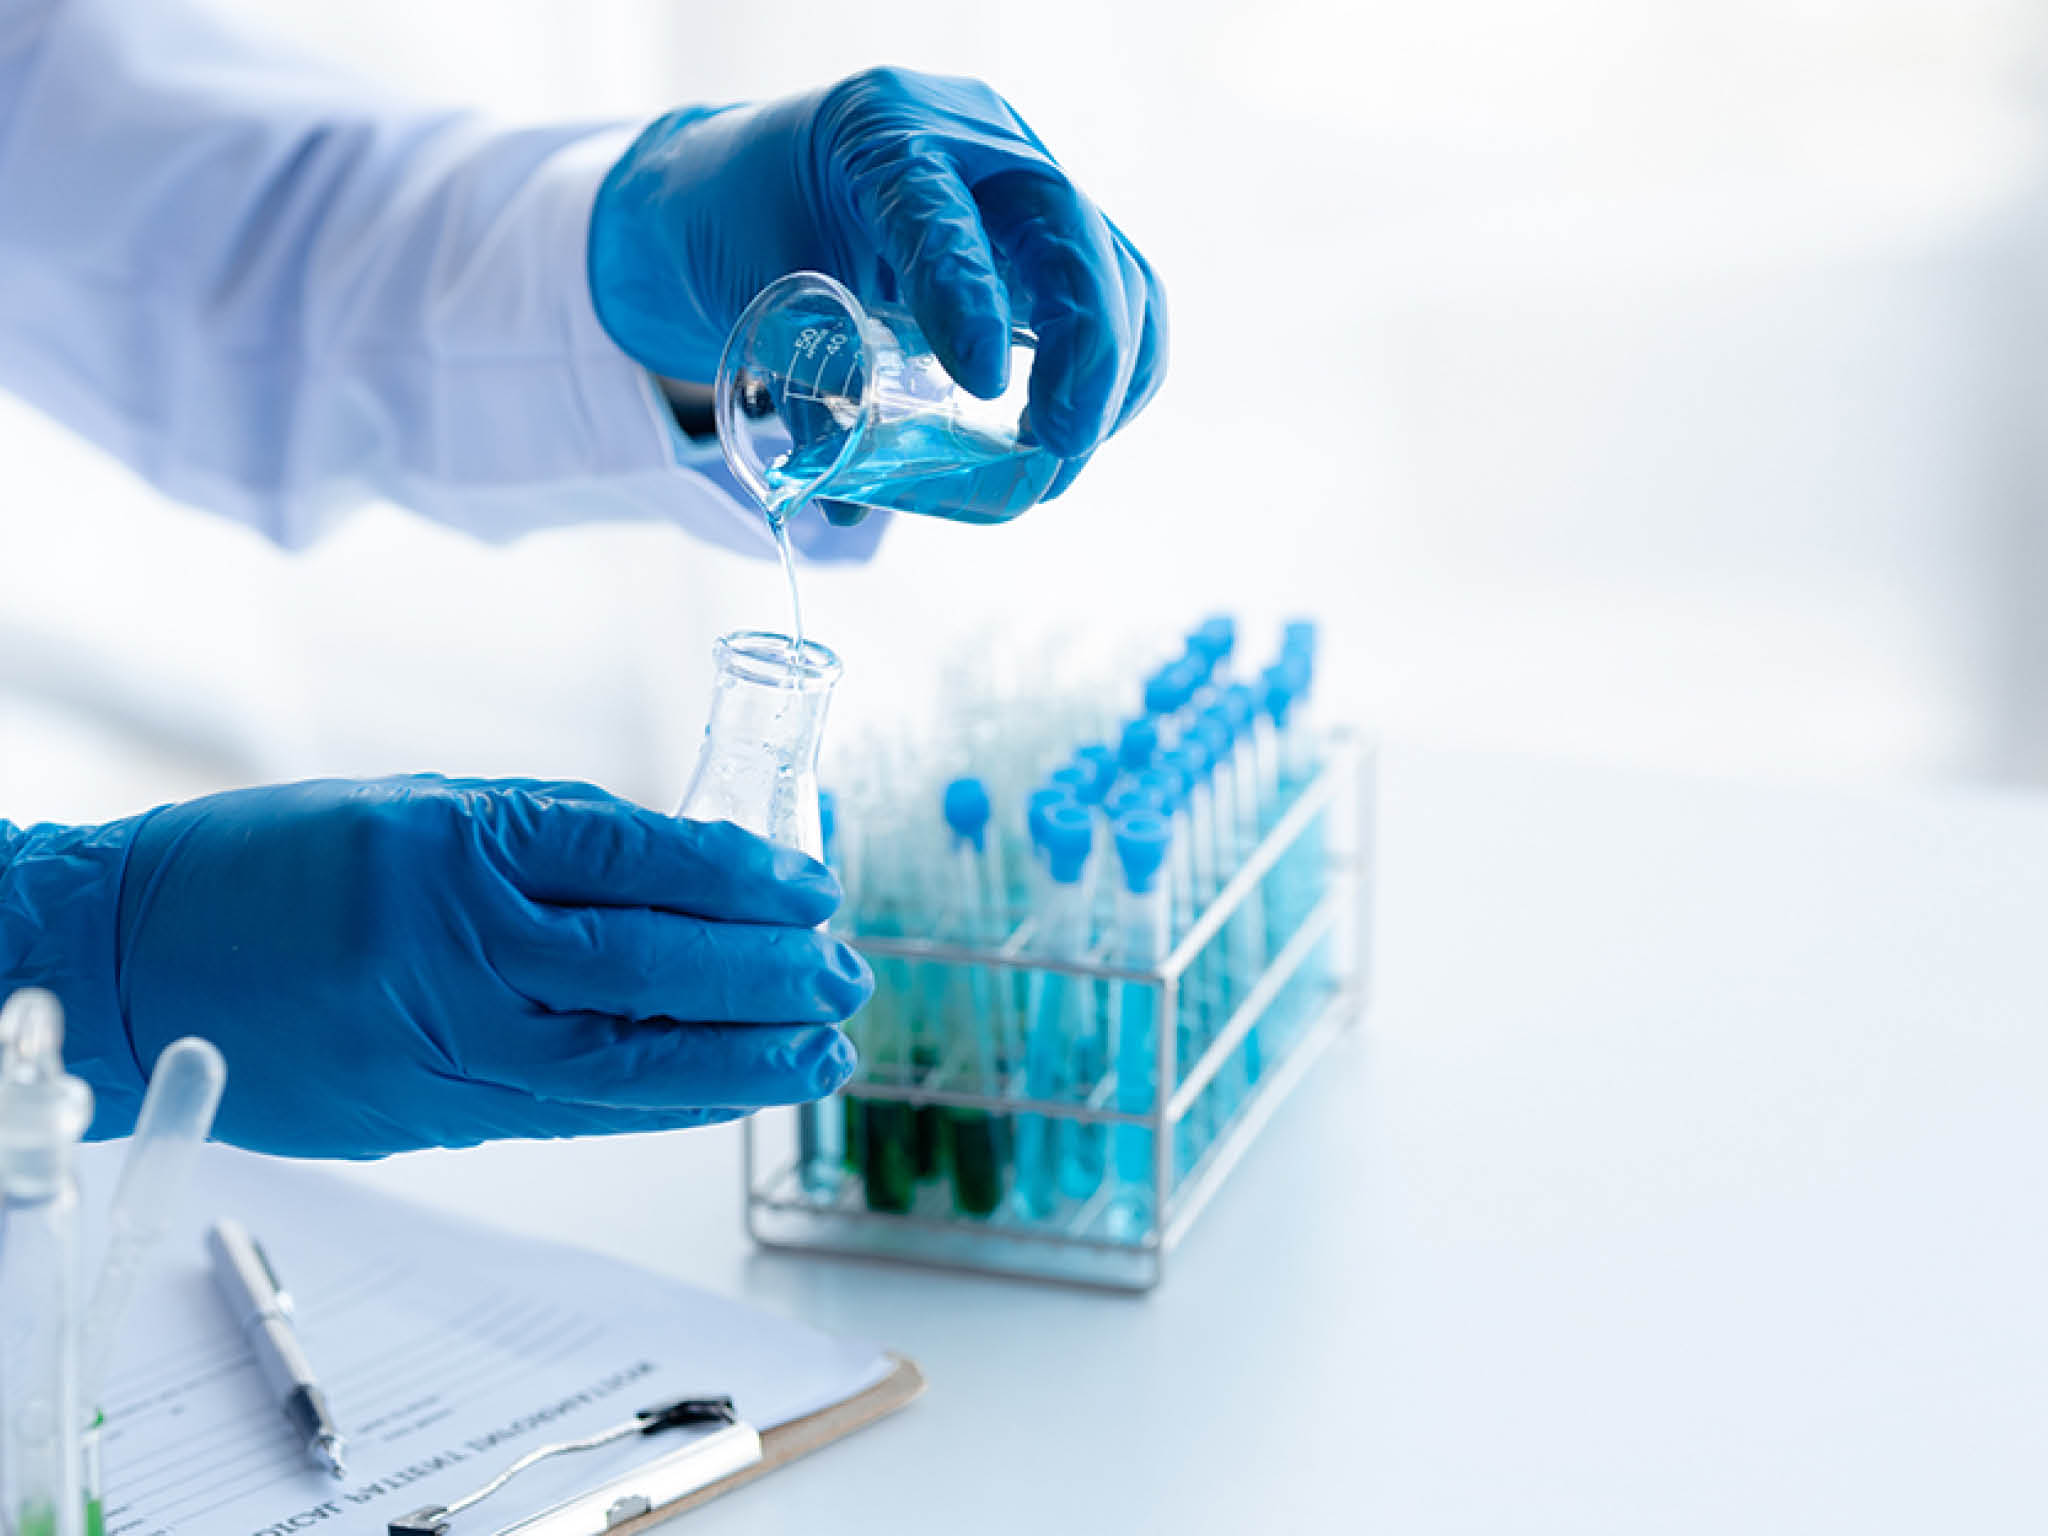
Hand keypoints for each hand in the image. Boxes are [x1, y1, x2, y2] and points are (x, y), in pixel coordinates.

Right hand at [98, 776, 869, 1156]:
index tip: (814, 883)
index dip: (738, 875)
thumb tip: (688, 869)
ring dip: (739, 1057)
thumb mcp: (414, 808)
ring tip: (822, 1048)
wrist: (127, 963)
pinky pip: (573, 1109)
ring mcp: (438, 1041)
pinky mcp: (430, 1110)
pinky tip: (732, 1087)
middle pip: (644, 968)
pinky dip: (665, 1102)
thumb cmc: (269, 865)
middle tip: (845, 972)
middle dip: (764, 975)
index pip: (631, 860)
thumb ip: (546, 842)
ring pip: (622, 1058)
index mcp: (446, 848)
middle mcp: (448, 949)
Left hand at [589, 67, 1167, 501]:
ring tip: (1059, 463)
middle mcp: (975, 146)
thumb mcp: (753, 288)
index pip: (939, 210)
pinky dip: (1118, 374)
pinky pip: (1123, 299)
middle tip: (1056, 451)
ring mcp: (1028, 190)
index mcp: (879, 134)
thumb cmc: (752, 222)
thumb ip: (799, 387)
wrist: (761, 177)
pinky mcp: (1057, 242)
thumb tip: (844, 501)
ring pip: (1115, 274)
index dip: (970, 297)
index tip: (984, 386)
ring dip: (1109, 379)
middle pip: (1069, 237)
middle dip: (1085, 355)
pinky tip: (1079, 434)